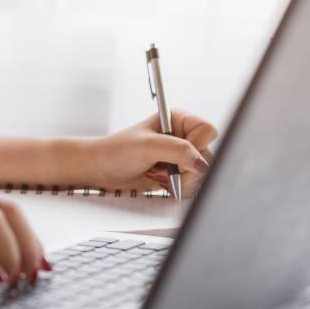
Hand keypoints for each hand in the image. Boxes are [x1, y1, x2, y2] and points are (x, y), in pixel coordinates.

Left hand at [85, 109, 218, 197]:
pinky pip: (193, 185)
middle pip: (207, 156)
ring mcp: (181, 156)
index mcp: (177, 120)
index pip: (207, 131)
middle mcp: (182, 136)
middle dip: (186, 168)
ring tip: (158, 173)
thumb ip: (176, 150)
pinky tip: (160, 181)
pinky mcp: (178, 173)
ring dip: (181, 180)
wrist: (102, 170)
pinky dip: (178, 188)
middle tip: (165, 169)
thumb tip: (201, 163)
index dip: (196, 145)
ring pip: (202, 173)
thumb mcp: (147, 146)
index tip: (179, 155)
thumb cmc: (117, 151)